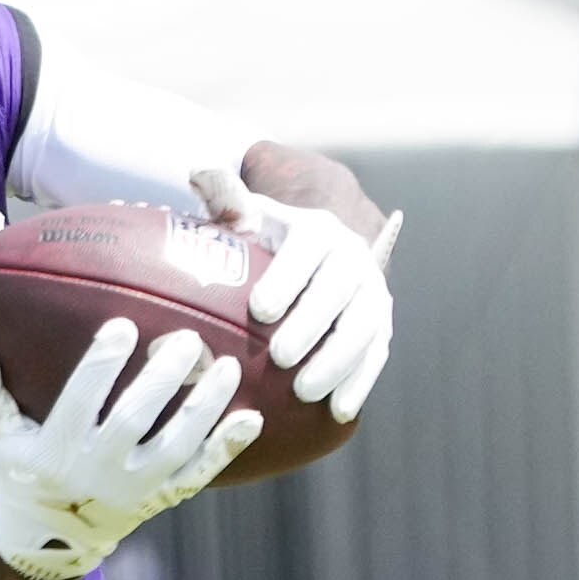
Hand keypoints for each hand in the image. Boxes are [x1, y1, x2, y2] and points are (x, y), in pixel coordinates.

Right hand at [0, 318, 262, 579]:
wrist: (51, 542)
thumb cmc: (22, 471)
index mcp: (55, 451)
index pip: (80, 401)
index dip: (102, 364)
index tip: (124, 325)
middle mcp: (98, 471)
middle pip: (135, 421)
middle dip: (163, 380)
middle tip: (188, 339)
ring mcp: (135, 489)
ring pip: (177, 446)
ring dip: (204, 407)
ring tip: (226, 366)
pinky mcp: (162, 499)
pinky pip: (200, 474)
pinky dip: (227, 449)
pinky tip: (252, 418)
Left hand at [191, 168, 401, 422]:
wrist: (311, 258)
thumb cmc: (263, 243)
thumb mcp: (245, 219)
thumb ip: (224, 199)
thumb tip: (197, 169)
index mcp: (317, 230)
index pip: (307, 251)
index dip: (287, 278)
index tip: (259, 309)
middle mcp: (353, 258)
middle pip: (340, 292)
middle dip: (312, 324)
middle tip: (278, 356)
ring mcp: (372, 294)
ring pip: (364, 327)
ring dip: (339, 360)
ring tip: (305, 390)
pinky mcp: (381, 326)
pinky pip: (377, 354)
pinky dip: (361, 382)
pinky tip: (338, 410)